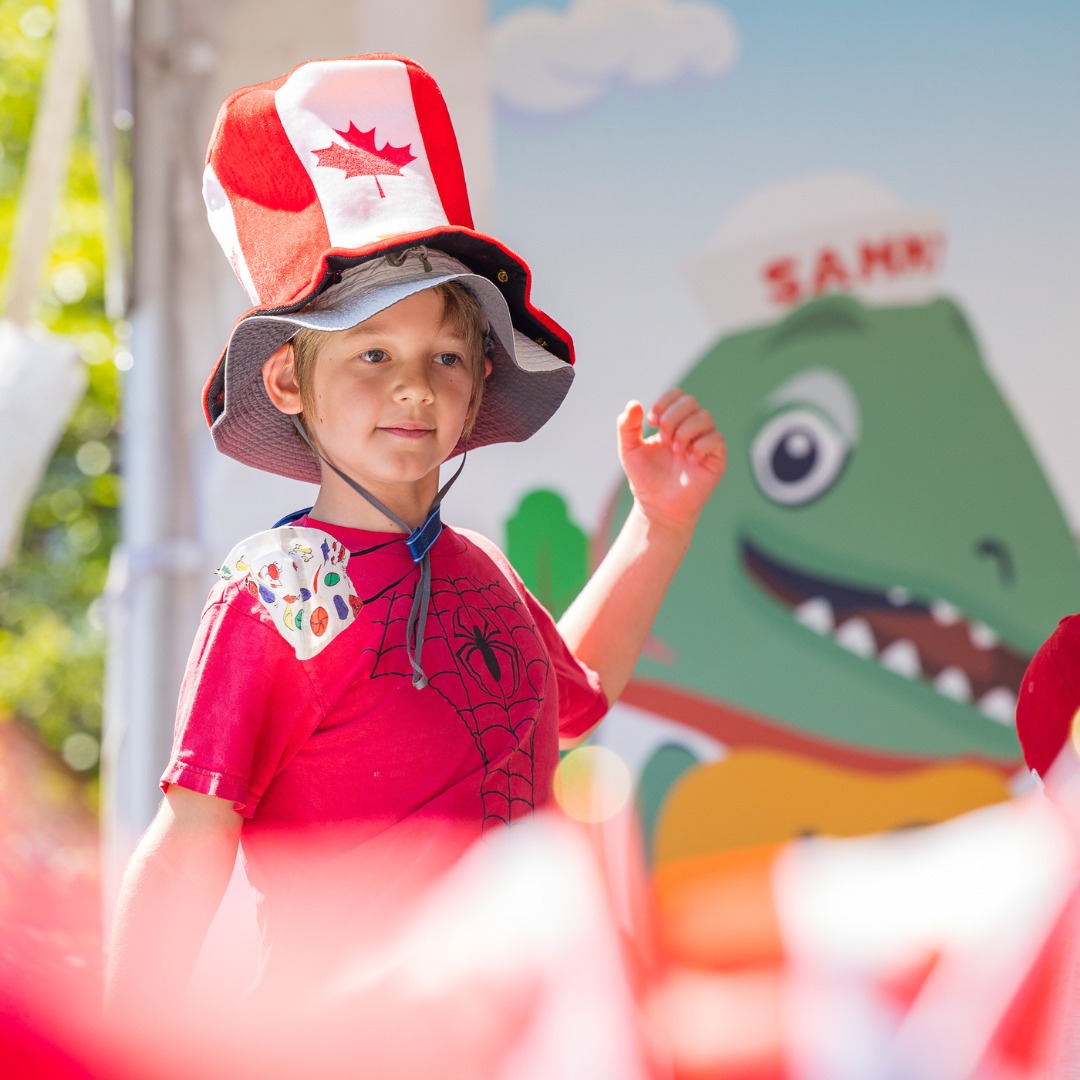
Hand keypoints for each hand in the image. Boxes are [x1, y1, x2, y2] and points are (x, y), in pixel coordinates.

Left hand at [617, 389, 725, 532]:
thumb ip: (627, 427)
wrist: (658, 506)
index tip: (651, 421)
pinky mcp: (716, 457)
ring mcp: (705, 441)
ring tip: (675, 450)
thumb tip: (633, 404)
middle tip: (664, 438)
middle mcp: (691, 428)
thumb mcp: (629, 451)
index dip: (665, 402)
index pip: (677, 395)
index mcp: (672, 422)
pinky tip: (688, 460)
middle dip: (673, 417)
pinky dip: (699, 446)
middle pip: (691, 402)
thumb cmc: (645, 478)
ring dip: (685, 431)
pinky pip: (715, 439)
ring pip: (705, 417)